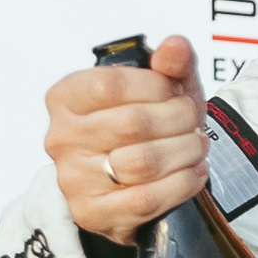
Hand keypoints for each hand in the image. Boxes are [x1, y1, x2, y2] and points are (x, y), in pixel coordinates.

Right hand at [41, 34, 200, 244]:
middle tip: (193, 120)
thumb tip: (175, 45)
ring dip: (185, 151)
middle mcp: (61, 138)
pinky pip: (146, 199)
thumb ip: (170, 63)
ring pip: (143, 162)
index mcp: (65, 98)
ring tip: (197, 144)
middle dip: (179, 119)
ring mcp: (74, 179)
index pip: (110, 84)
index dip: (156, 86)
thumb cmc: (146, 126)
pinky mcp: (93, 213)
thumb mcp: (161, 88)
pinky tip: (194, 171)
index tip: (174, 91)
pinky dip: (181, 183)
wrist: (135, 180)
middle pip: (133, 123)